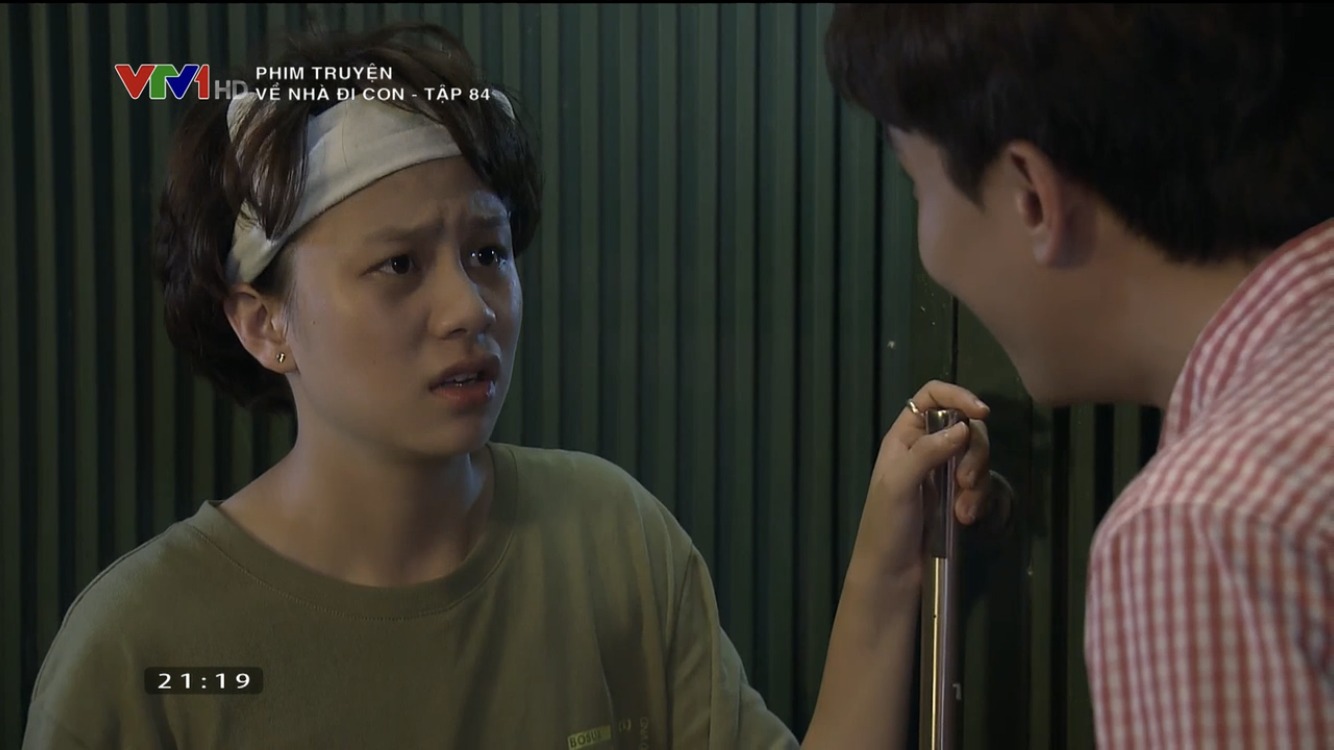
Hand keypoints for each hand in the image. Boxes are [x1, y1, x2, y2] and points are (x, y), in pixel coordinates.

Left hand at [852, 380, 993, 581]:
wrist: (891, 574)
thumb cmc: (885, 526)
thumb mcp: (898, 484)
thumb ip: (927, 452)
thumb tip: (963, 427)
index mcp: (904, 437)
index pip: (931, 397)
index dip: (957, 396)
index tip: (981, 413)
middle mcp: (925, 449)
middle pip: (965, 426)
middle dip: (974, 452)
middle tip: (966, 481)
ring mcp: (943, 473)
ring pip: (977, 457)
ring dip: (977, 481)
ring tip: (964, 511)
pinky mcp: (957, 497)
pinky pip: (980, 485)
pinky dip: (978, 500)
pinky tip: (965, 520)